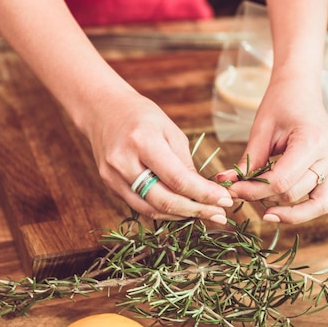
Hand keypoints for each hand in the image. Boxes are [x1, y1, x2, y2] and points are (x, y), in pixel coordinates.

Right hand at [84, 89, 232, 223]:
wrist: (102, 109)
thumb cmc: (142, 116)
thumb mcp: (171, 131)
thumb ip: (185, 164)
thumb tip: (205, 193)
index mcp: (143, 141)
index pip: (178, 179)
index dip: (204, 195)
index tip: (225, 201)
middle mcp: (124, 162)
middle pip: (164, 200)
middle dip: (196, 211)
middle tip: (220, 215)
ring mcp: (113, 176)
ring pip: (151, 210)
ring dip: (181, 216)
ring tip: (205, 215)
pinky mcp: (109, 184)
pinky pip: (140, 206)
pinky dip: (163, 212)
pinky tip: (182, 211)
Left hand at [216, 72, 327, 223]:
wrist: (301, 90)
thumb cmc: (280, 105)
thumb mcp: (261, 130)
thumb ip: (248, 162)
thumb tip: (227, 185)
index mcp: (311, 142)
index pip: (280, 182)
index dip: (253, 191)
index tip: (234, 189)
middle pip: (295, 195)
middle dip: (265, 199)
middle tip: (244, 193)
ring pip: (319, 205)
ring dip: (294, 214)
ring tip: (270, 212)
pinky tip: (326, 213)